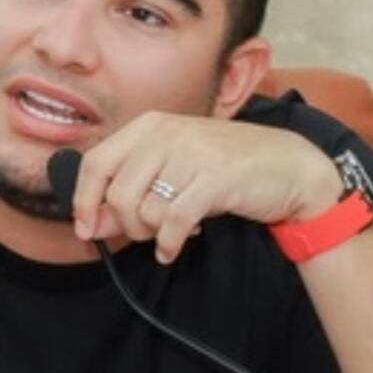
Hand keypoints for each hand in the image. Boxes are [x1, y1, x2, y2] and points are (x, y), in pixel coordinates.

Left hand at [70, 113, 340, 262]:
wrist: (289, 166)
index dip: (83, 199)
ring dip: (153, 234)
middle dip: (126, 226)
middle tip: (146, 233)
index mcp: (150, 125)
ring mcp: (191, 153)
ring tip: (172, 231)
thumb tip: (90, 223)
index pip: (96, 162)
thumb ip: (132, 188)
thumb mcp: (174, 167)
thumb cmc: (226, 167)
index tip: (87, 228)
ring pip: (145, 211)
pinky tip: (175, 247)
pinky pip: (174, 222)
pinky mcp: (214, 178)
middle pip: (118, 194)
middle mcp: (167, 133)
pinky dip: (170, 243)